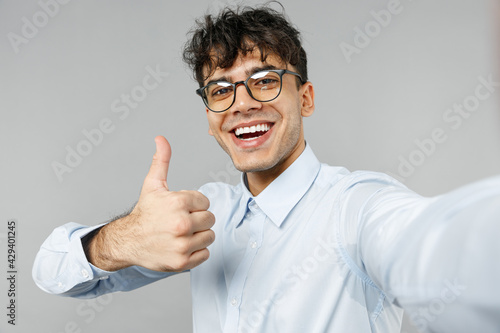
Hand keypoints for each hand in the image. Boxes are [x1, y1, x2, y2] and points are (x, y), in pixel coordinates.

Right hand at [84, 136, 214, 271]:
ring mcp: (182, 245)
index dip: (194, 205)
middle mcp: (181, 224)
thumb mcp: (153, 185)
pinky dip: (196, 251)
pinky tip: (181, 246)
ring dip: (199, 235)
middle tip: (181, 222)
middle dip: (198, 219)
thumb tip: (161, 138)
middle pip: (210, 219)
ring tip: (182, 234)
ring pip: (210, 236)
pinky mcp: (182, 262)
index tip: (179, 209)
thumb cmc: (145, 213)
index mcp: (178, 203)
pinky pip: (205, 254)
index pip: (205, 202)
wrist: (129, 241)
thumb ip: (161, 161)